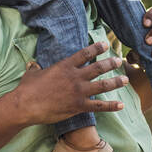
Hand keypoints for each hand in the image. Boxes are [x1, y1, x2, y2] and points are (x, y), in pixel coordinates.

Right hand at [9, 41, 129, 124]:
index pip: (84, 53)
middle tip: (119, 60)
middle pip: (98, 67)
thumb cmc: (27, 89)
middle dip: (111, 63)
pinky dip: (111, 106)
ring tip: (125, 79)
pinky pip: (99, 106)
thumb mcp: (31, 73)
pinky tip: (121, 105)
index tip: (105, 44)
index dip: (96, 48)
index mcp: (65, 66)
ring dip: (116, 82)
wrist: (26, 105)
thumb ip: (36, 68)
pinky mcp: (78, 106)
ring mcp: (78, 92)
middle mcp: (75, 77)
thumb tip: (32, 65)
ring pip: (103, 85)